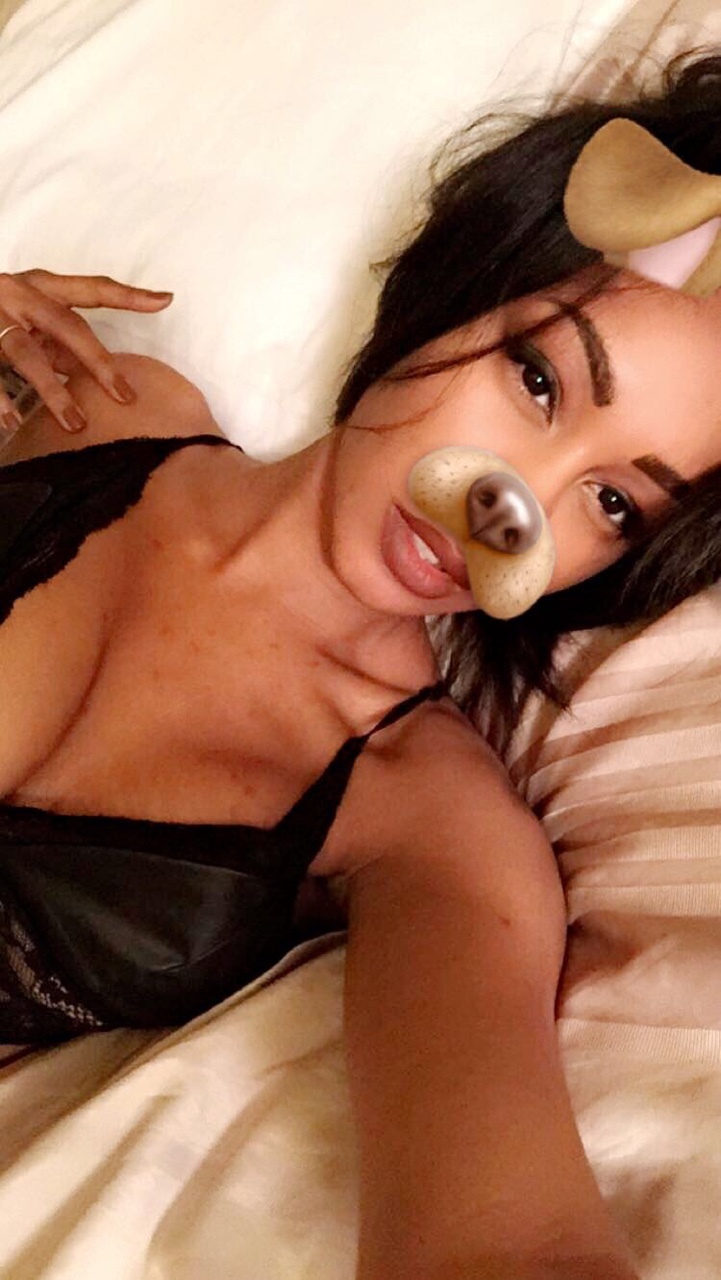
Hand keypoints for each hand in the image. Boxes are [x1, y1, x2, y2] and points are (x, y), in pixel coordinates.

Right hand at [0, 269, 173, 434]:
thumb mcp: (31, 316)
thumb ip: (60, 338)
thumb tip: (97, 373)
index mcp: (40, 285)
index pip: (91, 289)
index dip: (127, 295)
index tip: (165, 300)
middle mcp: (18, 293)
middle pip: (66, 326)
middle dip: (97, 362)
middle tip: (124, 395)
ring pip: (26, 353)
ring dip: (52, 390)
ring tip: (75, 424)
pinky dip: (1, 399)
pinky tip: (13, 423)